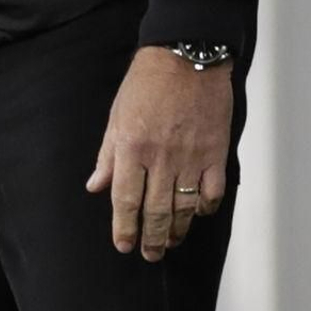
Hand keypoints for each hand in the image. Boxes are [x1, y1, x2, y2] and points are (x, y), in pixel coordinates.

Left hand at [86, 47, 232, 262]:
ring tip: (172, 242)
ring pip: (185, 206)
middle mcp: (161, 157)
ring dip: (178, 230)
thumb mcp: (116, 117)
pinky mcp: (215, 151)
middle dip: (152, 238)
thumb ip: (107, 156)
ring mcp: (191, 156)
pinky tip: (199, 213)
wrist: (186, 56)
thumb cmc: (146, 83)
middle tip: (150, 254)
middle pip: (156, 211)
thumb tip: (95, 186)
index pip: (125, 200)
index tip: (123, 245)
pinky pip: (213, 190)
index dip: (124, 228)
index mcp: (131, 148)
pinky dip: (206, 206)